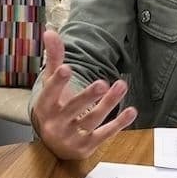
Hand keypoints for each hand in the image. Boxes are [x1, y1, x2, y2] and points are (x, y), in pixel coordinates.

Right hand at [31, 29, 137, 159]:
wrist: (53, 144)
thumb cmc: (54, 106)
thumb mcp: (51, 83)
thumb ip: (53, 58)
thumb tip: (50, 31)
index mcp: (45, 106)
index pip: (50, 93)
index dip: (58, 82)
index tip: (66, 68)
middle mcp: (56, 124)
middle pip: (73, 109)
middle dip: (88, 96)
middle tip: (102, 83)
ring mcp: (71, 137)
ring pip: (92, 119)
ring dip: (109, 104)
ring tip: (122, 85)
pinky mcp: (86, 146)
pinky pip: (105, 134)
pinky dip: (119, 123)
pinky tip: (131, 111)